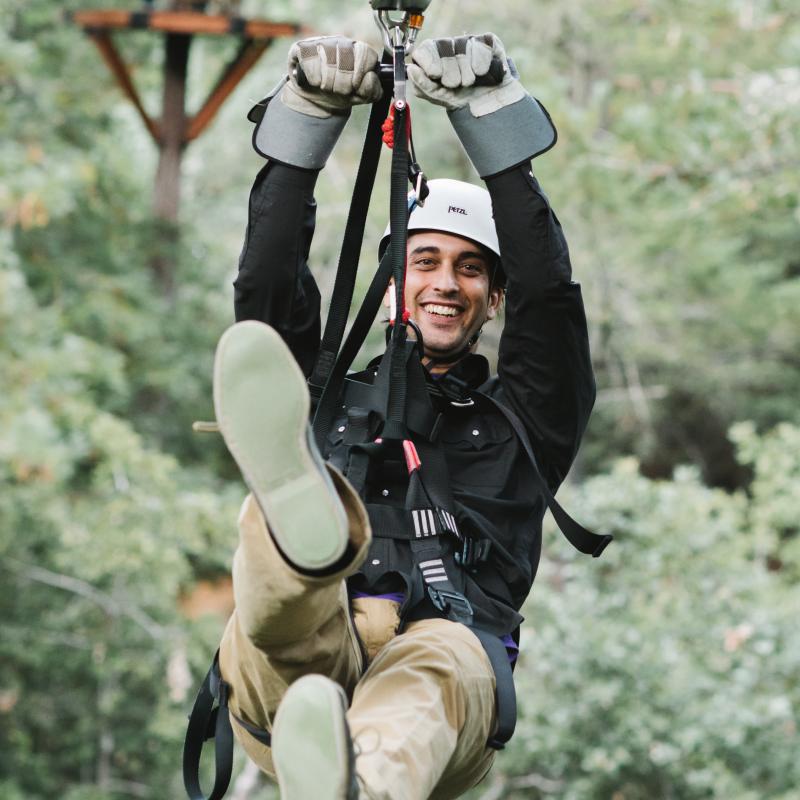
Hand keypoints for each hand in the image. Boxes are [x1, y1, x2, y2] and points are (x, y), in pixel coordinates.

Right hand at [282, 36, 382, 117]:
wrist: (314, 101)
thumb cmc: (339, 94)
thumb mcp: (360, 97)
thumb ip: (372, 90)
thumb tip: (370, 77)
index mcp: (358, 51)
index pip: (366, 53)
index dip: (361, 75)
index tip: (355, 87)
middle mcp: (340, 42)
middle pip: (346, 61)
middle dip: (343, 85)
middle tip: (339, 91)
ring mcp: (321, 42)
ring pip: (328, 61)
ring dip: (328, 84)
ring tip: (327, 88)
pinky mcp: (302, 48)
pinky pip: (311, 62)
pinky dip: (314, 79)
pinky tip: (315, 82)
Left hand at [407, 33, 525, 116]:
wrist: (488, 108)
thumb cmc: (461, 100)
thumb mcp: (439, 97)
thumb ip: (423, 85)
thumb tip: (411, 69)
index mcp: (433, 58)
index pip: (424, 49)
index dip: (430, 62)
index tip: (436, 76)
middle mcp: (449, 46)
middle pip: (443, 48)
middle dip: (450, 74)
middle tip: (456, 85)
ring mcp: (467, 42)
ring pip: (462, 48)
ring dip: (467, 73)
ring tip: (470, 82)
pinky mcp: (487, 42)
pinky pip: (481, 46)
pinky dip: (481, 64)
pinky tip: (483, 73)